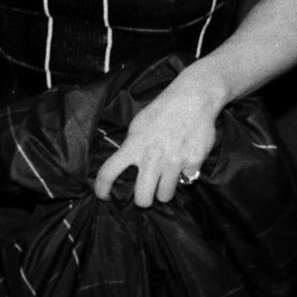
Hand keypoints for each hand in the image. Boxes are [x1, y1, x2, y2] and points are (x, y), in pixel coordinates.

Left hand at [94, 72, 219, 206]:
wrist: (194, 96)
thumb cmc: (164, 108)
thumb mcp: (139, 123)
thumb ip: (132, 145)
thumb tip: (125, 165)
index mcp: (134, 145)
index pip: (109, 172)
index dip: (102, 188)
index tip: (104, 195)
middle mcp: (152, 157)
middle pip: (142, 199)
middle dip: (144, 200)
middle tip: (147, 192)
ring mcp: (173, 161)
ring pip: (165, 196)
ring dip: (165, 189)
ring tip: (168, 175)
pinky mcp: (193, 162)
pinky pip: (188, 179)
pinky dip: (187, 172)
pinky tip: (187, 157)